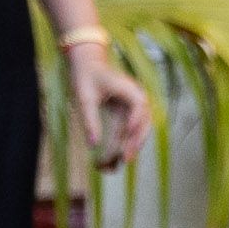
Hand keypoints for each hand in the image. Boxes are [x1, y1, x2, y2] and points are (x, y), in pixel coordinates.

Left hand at [65, 46, 152, 170]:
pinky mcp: (128, 113)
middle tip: (124, 160)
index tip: (126, 140)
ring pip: (139, 131)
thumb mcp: (84, 97)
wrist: (88, 63)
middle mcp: (137, 98)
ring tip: (117, 164)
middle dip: (135, 143)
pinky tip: (114, 158)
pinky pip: (130, 131)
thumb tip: (93, 145)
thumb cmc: (86, 76)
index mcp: (130, 89)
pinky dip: (124, 144)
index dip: (135, 125)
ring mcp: (134, 107)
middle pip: (144, 123)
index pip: (139, 107)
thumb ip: (90, 120)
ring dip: (130, 147)